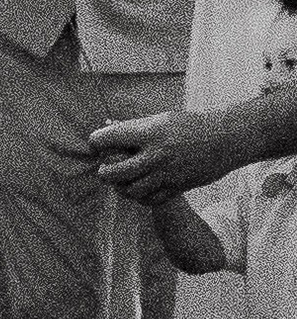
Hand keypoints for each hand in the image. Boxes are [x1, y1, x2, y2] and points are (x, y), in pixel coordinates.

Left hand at [89, 107, 246, 201]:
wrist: (224, 140)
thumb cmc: (189, 125)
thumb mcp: (160, 119)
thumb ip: (134, 127)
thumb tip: (108, 127)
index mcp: (149, 132)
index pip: (108, 138)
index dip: (96, 142)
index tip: (95, 144)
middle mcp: (156, 154)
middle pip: (115, 172)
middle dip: (104, 172)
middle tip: (104, 169)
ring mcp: (166, 173)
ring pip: (131, 190)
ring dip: (120, 187)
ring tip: (120, 181)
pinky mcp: (177, 187)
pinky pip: (150, 200)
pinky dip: (139, 197)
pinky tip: (138, 189)